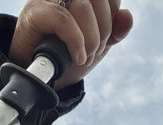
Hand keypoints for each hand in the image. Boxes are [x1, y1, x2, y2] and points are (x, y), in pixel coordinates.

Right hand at [9, 0, 132, 89]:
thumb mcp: (96, 46)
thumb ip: (114, 32)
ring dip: (90, 39)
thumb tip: (127, 16)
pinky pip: (63, 20)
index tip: (105, 38)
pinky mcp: (34, 13)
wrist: (40, 79)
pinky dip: (75, 41)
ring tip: (84, 58)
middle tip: (94, 51)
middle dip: (103, 30)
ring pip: (82, 6)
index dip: (112, 14)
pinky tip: (77, 57)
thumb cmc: (64, 60)